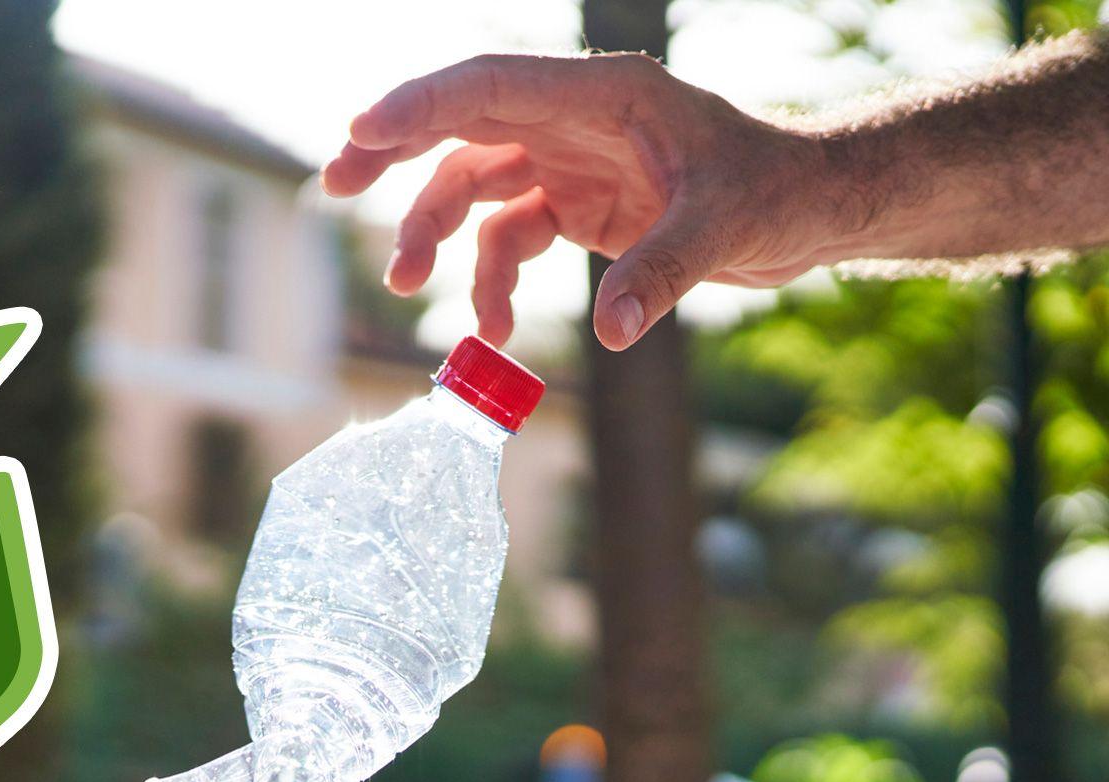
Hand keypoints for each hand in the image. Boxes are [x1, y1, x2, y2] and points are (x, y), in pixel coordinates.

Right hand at [323, 53, 842, 350]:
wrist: (809, 210)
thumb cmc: (778, 191)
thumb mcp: (728, 224)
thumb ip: (664, 272)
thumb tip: (612, 329)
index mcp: (603, 94)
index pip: (491, 85)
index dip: (422, 103)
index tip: (362, 132)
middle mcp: (573, 120)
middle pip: (460, 124)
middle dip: (394, 152)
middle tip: (335, 183)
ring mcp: (568, 163)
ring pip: (472, 187)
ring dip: (434, 234)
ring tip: (407, 287)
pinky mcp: (574, 207)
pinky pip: (508, 240)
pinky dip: (491, 284)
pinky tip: (495, 332)